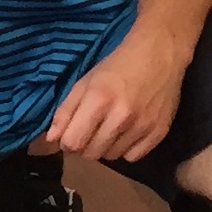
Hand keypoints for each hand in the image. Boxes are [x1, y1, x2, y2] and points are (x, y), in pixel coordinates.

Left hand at [45, 30, 189, 161]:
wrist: (159, 53)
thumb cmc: (117, 66)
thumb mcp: (84, 82)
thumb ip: (65, 111)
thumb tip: (51, 140)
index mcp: (98, 99)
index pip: (73, 142)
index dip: (67, 142)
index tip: (71, 134)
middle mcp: (121, 116)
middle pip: (92, 153)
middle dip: (85, 145)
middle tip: (90, 130)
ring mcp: (143, 125)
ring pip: (112, 156)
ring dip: (105, 147)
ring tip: (109, 129)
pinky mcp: (160, 132)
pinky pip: (133, 157)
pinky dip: (126, 149)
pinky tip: (127, 133)